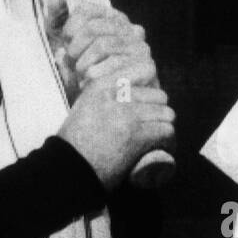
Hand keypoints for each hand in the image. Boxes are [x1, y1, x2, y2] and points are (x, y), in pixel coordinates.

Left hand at [44, 0, 155, 99]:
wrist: (103, 111)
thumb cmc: (83, 76)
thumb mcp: (64, 45)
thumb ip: (57, 19)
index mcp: (112, 18)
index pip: (85, 10)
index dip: (69, 29)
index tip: (66, 46)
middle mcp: (130, 29)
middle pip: (93, 28)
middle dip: (76, 50)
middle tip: (74, 66)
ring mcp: (140, 48)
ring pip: (103, 45)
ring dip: (85, 66)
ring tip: (82, 79)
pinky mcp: (147, 67)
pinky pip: (116, 65)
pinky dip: (98, 77)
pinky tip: (92, 87)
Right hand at [57, 51, 174, 193]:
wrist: (69, 168)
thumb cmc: (74, 144)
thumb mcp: (84, 107)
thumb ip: (103, 97)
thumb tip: (127, 96)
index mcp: (102, 84)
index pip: (145, 69)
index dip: (150, 91)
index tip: (148, 106)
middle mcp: (116, 95)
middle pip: (159, 96)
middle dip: (159, 113)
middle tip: (154, 128)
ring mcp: (128, 114)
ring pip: (166, 114)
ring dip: (165, 128)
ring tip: (159, 140)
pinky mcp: (137, 134)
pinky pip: (167, 131)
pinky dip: (169, 142)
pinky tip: (164, 147)